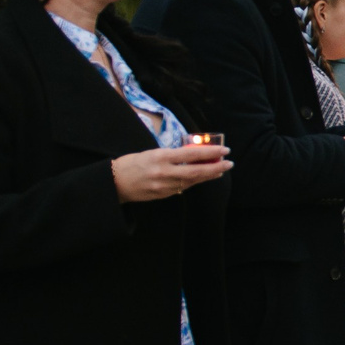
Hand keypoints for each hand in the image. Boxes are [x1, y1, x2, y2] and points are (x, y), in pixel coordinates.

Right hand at [112, 144, 230, 202]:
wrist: (114, 182)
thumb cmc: (132, 163)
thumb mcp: (151, 152)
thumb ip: (171, 155)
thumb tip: (193, 154)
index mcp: (161, 157)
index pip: (191, 154)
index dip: (210, 152)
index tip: (224, 149)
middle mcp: (164, 172)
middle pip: (196, 171)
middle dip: (215, 167)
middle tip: (229, 162)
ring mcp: (164, 186)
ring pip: (192, 181)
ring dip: (208, 175)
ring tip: (220, 169)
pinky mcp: (163, 195)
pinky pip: (183, 188)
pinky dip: (195, 182)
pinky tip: (203, 177)